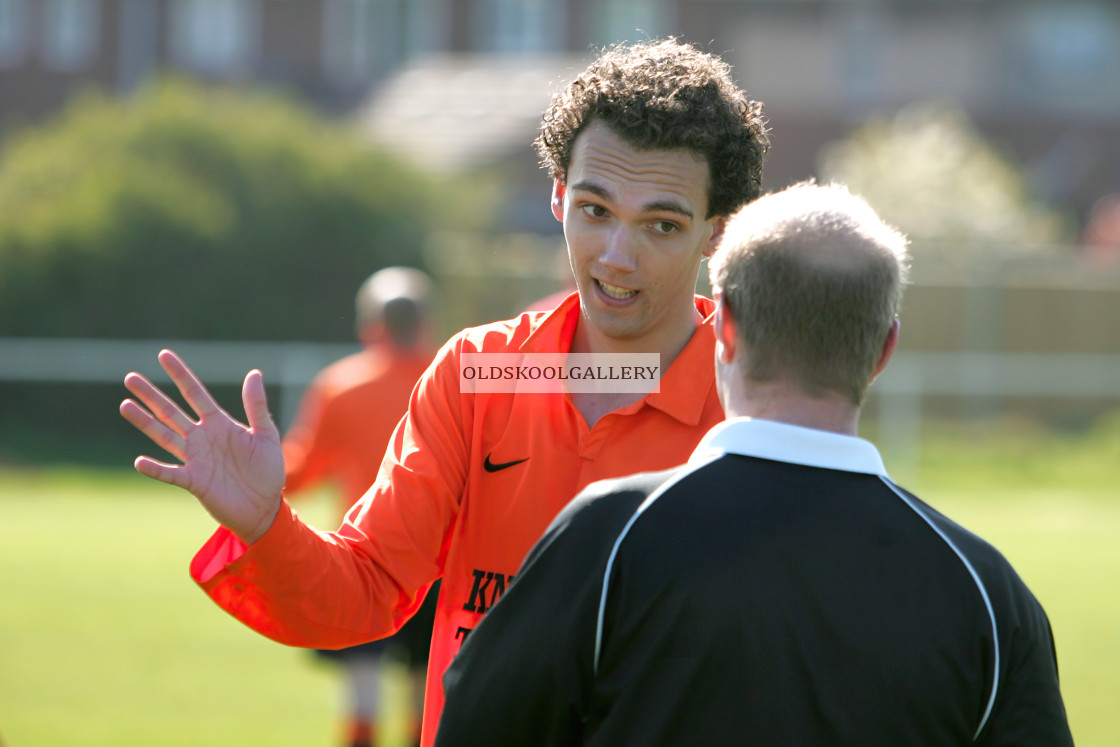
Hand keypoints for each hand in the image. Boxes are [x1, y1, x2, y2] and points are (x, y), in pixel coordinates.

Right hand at [120, 349, 284, 543]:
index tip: (163, 355)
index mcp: (220, 424)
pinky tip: (139, 460)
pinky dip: (156, 468)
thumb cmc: (267, 470)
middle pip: (172, 412)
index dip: (180, 375)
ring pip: (164, 436)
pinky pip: (171, 473)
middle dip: (151, 395)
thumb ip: (257, 406)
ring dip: (145, 422)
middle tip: (130, 377)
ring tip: (125, 405)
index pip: (196, 394)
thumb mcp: (265, 434)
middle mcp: (202, 438)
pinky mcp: (194, 482)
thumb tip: (254, 372)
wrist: (265, 507)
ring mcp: (195, 459)